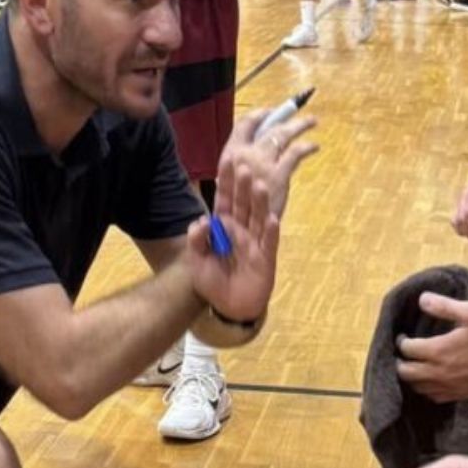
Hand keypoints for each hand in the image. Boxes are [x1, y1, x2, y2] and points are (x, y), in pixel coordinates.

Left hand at [187, 168, 278, 324]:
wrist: (228, 308)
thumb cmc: (212, 283)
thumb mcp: (196, 260)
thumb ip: (196, 240)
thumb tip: (201, 221)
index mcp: (223, 227)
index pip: (225, 200)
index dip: (226, 182)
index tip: (228, 160)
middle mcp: (241, 230)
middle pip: (243, 205)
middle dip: (243, 187)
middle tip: (245, 167)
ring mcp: (255, 243)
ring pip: (258, 218)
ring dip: (259, 203)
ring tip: (260, 186)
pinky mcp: (266, 259)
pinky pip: (269, 243)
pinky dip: (270, 232)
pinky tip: (271, 219)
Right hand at [216, 105, 318, 218]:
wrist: (241, 231)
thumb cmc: (234, 211)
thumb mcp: (231, 184)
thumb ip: (241, 164)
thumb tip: (256, 147)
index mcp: (230, 154)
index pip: (244, 124)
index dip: (259, 116)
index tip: (269, 113)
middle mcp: (245, 154)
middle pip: (267, 128)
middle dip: (283, 117)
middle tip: (296, 111)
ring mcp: (262, 163)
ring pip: (282, 135)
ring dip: (299, 125)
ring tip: (312, 121)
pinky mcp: (278, 175)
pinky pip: (295, 153)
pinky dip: (306, 147)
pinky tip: (314, 146)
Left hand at [396, 293, 467, 401]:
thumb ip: (445, 306)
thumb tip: (422, 299)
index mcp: (438, 350)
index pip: (406, 349)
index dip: (401, 341)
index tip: (403, 335)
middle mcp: (438, 372)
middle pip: (405, 372)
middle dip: (399, 361)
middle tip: (404, 351)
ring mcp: (447, 386)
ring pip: (416, 387)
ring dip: (410, 376)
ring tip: (414, 364)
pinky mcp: (457, 395)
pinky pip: (432, 396)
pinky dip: (425, 388)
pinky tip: (430, 379)